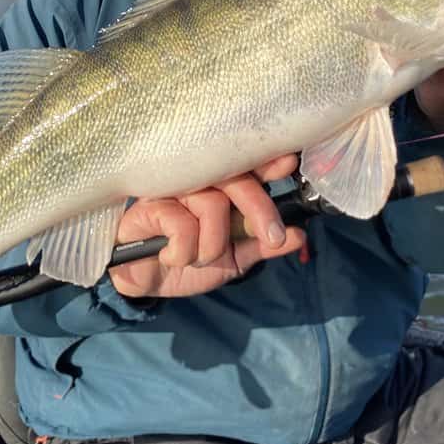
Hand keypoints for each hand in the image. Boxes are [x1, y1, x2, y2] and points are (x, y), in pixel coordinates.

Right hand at [108, 154, 306, 298]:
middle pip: (235, 178)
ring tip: (197, 259)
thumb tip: (299, 233)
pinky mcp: (148, 207)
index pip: (244, 165)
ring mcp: (171, 190)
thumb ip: (262, 245)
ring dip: (212, 246)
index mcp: (218, 187)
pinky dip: (183, 252)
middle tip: (273, 235)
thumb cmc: (187, 260)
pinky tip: (171, 256)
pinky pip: (181, 225)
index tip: (288, 163)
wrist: (145, 281)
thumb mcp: (233, 259)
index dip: (267, 161)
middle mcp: (196, 181)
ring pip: (211, 205)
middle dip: (259, 207)